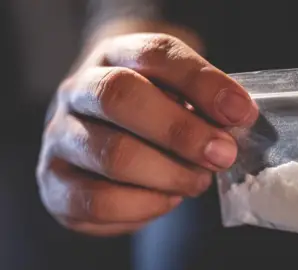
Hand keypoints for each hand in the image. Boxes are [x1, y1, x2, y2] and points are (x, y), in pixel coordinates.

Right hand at [36, 33, 257, 235]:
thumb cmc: (152, 110)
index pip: (155, 55)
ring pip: (113, 155)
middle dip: (182, 132)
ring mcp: (60, 137)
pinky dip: (145, 206)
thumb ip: (204, 101)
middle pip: (121, 98)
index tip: (239, 112)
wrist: (102, 127)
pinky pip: (98, 202)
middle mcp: (78, 91)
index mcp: (115, 56)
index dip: (202, 83)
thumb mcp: (178, 92)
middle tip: (221, 155)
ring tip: (196, 181)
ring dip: (169, 175)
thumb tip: (236, 119)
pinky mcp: (55, 183)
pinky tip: (166, 198)